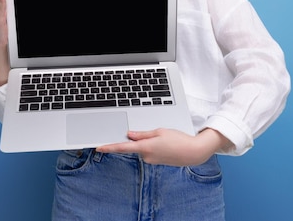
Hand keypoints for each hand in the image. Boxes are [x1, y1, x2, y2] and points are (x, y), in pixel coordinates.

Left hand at [95, 128, 230, 166]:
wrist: (193, 153)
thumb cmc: (178, 140)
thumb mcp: (159, 132)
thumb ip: (142, 134)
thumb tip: (129, 135)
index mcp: (145, 147)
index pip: (122, 147)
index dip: (109, 147)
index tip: (99, 147)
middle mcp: (146, 156)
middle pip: (134, 145)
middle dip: (139, 137)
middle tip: (155, 133)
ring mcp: (151, 160)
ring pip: (142, 147)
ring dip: (148, 141)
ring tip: (165, 138)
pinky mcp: (156, 161)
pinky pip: (149, 151)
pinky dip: (152, 146)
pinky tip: (164, 143)